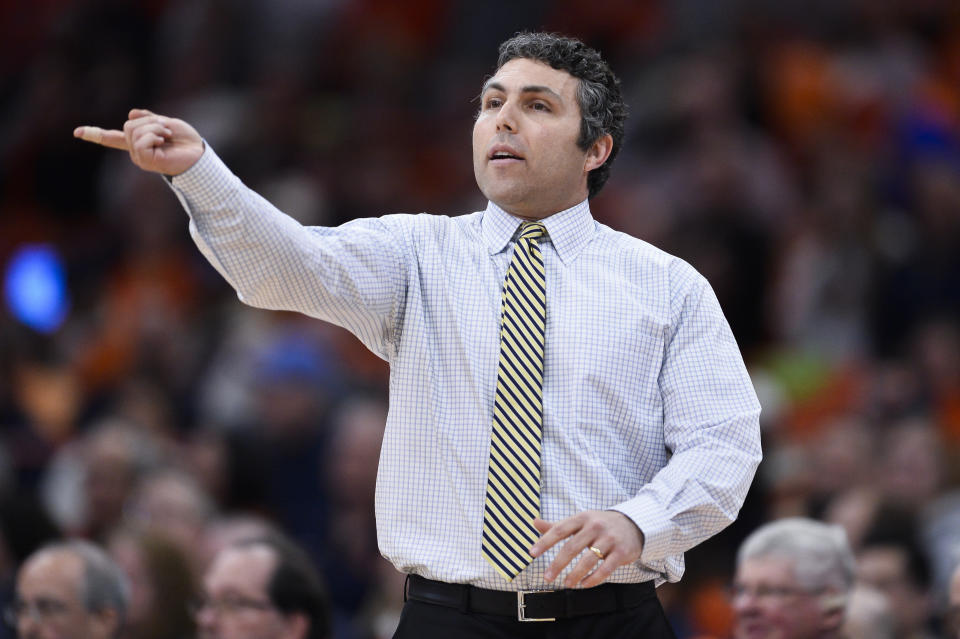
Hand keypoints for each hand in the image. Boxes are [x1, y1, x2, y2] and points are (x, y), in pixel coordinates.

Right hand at [74, 108, 203, 175]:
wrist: (199, 154)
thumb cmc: (186, 140)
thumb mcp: (166, 122)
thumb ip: (148, 119)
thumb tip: (131, 114)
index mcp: (139, 142)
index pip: (113, 139)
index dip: (95, 134)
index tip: (76, 132)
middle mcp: (136, 151)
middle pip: (128, 125)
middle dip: (150, 121)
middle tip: (167, 131)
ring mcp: (140, 157)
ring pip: (134, 130)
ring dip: (154, 127)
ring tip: (167, 136)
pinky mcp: (145, 161)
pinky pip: (140, 140)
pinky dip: (153, 135)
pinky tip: (163, 141)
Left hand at [529, 510, 643, 587]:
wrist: (634, 524)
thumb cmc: (600, 524)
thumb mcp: (581, 521)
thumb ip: (558, 525)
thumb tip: (534, 522)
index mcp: (582, 518)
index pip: (560, 529)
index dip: (545, 541)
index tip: (532, 553)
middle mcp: (595, 526)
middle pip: (572, 547)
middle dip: (557, 564)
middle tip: (547, 577)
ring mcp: (609, 539)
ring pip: (588, 560)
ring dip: (575, 574)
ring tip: (566, 584)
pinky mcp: (621, 552)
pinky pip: (605, 569)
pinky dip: (593, 579)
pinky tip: (584, 585)